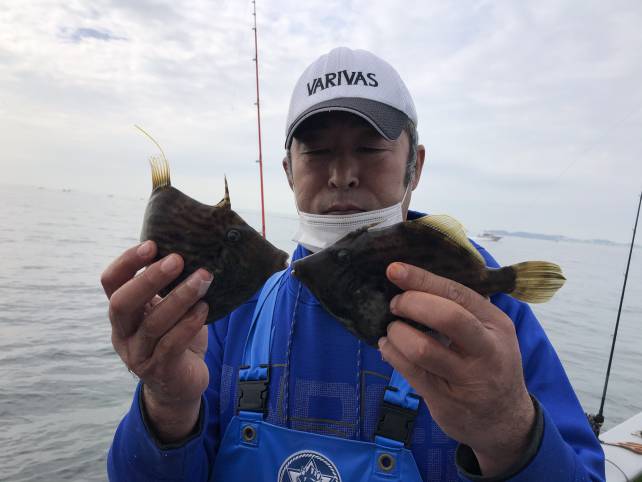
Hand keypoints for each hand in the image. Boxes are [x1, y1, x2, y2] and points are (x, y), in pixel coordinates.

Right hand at [101, 240, 212, 442]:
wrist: (181, 385)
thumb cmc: (176, 337)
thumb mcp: (167, 309)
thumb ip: (169, 287)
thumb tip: (192, 248)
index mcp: (123, 313)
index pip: (110, 282)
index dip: (127, 262)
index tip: (152, 245)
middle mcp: (123, 333)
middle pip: (122, 303)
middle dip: (149, 278)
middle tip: (178, 259)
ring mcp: (138, 354)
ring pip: (153, 324)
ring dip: (180, 297)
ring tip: (204, 278)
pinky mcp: (160, 370)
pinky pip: (172, 344)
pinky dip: (189, 323)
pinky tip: (205, 308)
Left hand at [378, 262, 534, 476]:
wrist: (506, 421)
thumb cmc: (490, 365)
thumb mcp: (491, 334)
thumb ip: (462, 309)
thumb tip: (415, 281)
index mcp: (496, 324)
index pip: (457, 293)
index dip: (422, 279)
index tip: (394, 269)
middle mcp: (487, 350)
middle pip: (447, 317)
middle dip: (411, 304)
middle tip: (395, 305)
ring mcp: (468, 379)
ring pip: (422, 348)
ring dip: (397, 333)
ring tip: (391, 330)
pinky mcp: (447, 401)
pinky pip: (411, 371)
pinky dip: (392, 354)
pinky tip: (388, 347)